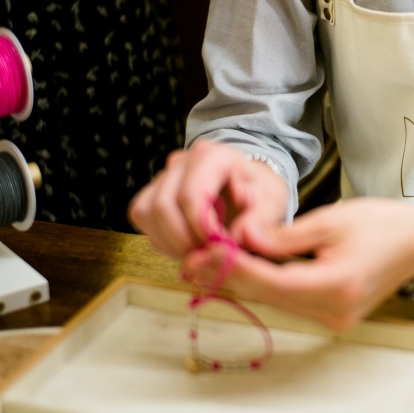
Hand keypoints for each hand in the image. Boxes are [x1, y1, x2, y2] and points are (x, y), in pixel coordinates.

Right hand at [127, 141, 289, 258]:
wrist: (249, 189)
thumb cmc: (260, 193)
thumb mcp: (272, 204)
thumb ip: (260, 220)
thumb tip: (237, 237)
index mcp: (212, 155)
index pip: (192, 196)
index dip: (201, 230)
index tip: (221, 248)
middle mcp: (181, 160)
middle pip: (163, 206)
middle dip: (184, 241)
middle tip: (208, 257)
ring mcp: (162, 175)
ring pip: (147, 213)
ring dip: (170, 243)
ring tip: (199, 252)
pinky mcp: (150, 192)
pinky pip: (141, 217)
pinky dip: (161, 239)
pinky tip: (185, 246)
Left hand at [179, 199, 413, 332]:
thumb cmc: (382, 224)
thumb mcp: (330, 220)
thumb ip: (282, 236)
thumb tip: (240, 239)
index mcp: (334, 286)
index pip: (268, 280)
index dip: (231, 266)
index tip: (201, 251)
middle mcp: (333, 312)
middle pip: (267, 296)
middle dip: (230, 275)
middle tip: (193, 259)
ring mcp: (335, 320)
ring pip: (276, 301)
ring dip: (246, 281)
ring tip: (212, 260)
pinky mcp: (334, 317)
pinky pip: (291, 302)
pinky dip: (269, 285)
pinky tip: (247, 267)